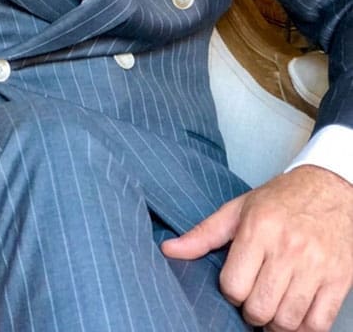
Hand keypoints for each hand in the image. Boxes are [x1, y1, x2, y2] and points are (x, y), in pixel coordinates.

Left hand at [161, 165, 352, 330]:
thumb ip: (204, 234)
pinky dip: (305, 328)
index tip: (237, 284)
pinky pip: (319, 324)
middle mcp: (288, 248)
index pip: (233, 286)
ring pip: (288, 322)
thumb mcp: (238, 209)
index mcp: (259, 229)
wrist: (331, 187)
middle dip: (252, 311)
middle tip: (255, 299)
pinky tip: (297, 312)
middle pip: (259, 309)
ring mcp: (316, 266)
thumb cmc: (282, 199)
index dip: (231, 292)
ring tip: (274, 307)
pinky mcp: (339, 280)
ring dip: (277, 324)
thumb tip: (168, 250)